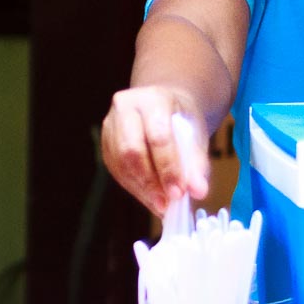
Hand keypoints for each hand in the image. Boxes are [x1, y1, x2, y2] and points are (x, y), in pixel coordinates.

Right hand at [102, 86, 210, 215]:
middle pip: (131, 149)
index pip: (158, 136)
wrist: (163, 107)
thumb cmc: (182, 121)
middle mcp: (125, 106)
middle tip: (167, 203)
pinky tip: (150, 197)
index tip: (179, 193)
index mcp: (153, 98)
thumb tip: (198, 191)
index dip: (168, 167)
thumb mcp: (197, 136)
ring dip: (141, 188)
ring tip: (161, 204)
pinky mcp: (105, 141)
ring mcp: (110, 123)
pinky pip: (116, 169)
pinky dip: (134, 188)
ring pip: (120, 162)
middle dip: (150, 181)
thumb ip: (197, 163)